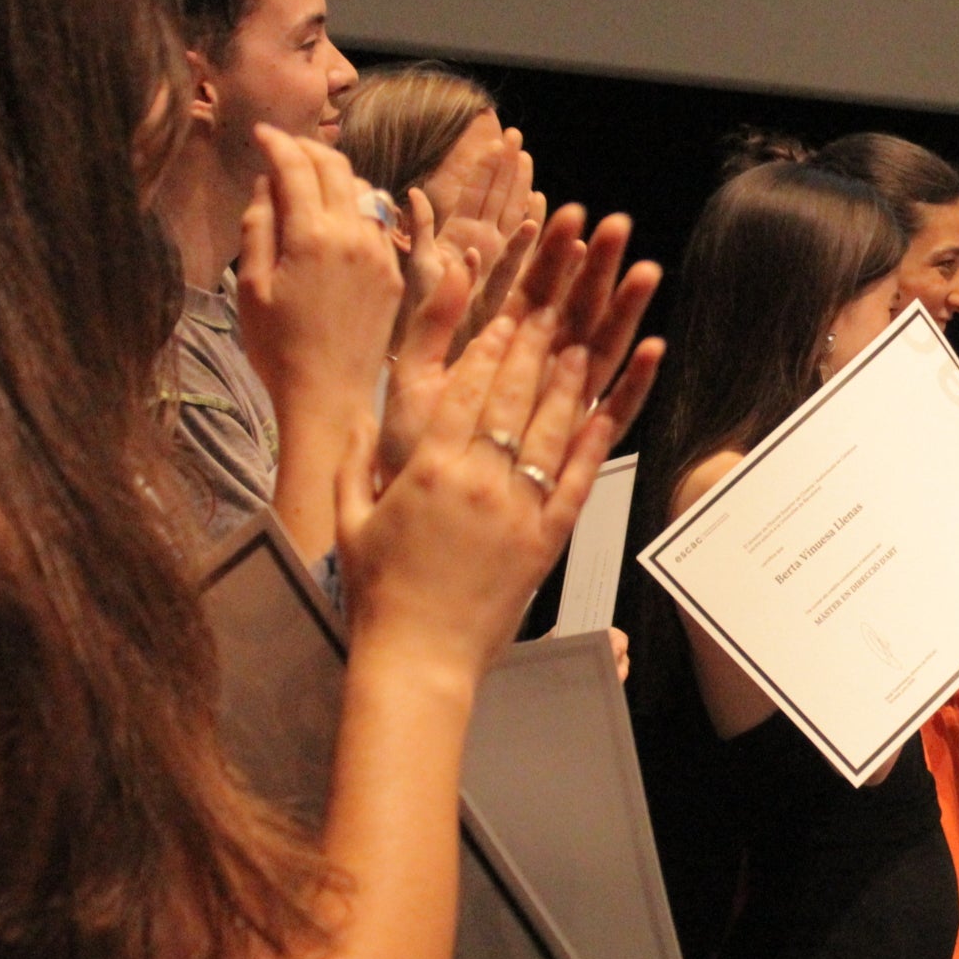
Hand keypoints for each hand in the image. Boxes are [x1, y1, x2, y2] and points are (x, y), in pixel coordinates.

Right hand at [234, 125, 403, 426]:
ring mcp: (380, 253)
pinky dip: (356, 205)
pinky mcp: (394, 273)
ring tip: (308, 179)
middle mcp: (354, 236)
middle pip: (337, 167)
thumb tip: (268, 184)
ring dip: (336, 175)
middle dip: (308, 148)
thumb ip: (259, 226)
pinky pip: (378, 222)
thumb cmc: (279, 348)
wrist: (330, 396)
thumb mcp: (253, 286)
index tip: (261, 133)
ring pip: (364, 190)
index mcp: (313, 236)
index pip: (297, 167)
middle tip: (284, 147)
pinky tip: (336, 215)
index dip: (277, 143)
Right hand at [338, 253, 661, 679]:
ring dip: (567, 380)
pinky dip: (593, 441)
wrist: (417, 656)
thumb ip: (353, 463)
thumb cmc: (379, 591)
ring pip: (547, 429)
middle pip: (511, 397)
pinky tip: (607, 408)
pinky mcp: (546, 540)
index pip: (463, 391)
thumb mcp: (351, 518)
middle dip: (533, 344)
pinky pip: (575, 480)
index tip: (504, 313)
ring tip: (583, 339)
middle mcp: (477, 480)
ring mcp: (517, 509)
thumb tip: (356, 417)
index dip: (486, 347)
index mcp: (428, 469)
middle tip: (554, 303)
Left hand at [379, 203, 659, 483]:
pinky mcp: (574, 449)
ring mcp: (558, 410)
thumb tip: (461, 262)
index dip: (550, 253)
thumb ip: (434, 322)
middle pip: (573, 313)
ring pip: (599, 352)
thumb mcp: (412, 375)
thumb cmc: (410, 449)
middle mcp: (535, 376)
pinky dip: (633, 385)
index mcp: (499, 351)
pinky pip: (612, 415)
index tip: (569, 213)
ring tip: (645, 271)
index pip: (532, 291)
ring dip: (624, 312)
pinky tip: (652, 349)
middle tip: (618, 226)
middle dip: (596, 269)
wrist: (413, 514)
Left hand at [440, 133, 547, 361]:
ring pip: (516, 224)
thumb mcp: (418, 266)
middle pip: (500, 201)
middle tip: (517, 139)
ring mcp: (498, 264)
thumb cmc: (419, 311)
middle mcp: (486, 245)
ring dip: (524, 198)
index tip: (498, 140)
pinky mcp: (508, 288)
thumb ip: (421, 229)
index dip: (487, 168)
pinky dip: (539, 247)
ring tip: (532, 172)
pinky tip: (556, 228)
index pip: (477, 193)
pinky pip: (525, 264)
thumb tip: (416, 192)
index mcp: (462, 235)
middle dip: (509, 171)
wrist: (428, 351)